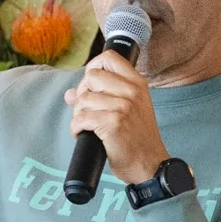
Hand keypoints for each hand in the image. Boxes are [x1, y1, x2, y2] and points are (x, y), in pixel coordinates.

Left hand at [64, 51, 171, 185]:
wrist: (150, 164)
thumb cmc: (137, 138)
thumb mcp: (127, 109)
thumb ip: (100, 96)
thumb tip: (70, 93)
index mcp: (137, 83)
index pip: (109, 58)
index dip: (93, 67)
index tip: (90, 84)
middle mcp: (132, 91)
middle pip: (91, 77)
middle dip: (83, 93)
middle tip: (87, 110)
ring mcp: (123, 106)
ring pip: (83, 99)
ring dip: (79, 114)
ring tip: (88, 125)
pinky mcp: (113, 123)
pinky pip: (81, 118)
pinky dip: (76, 128)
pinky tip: (84, 134)